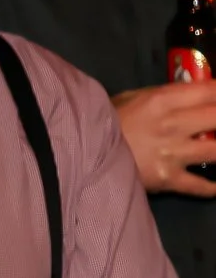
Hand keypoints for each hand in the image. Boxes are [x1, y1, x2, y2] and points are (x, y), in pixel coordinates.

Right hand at [112, 80, 215, 195]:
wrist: (76, 154)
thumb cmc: (104, 122)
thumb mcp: (131, 98)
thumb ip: (163, 96)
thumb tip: (193, 94)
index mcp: (162, 100)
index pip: (210, 90)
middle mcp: (171, 124)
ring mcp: (171, 153)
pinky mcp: (165, 178)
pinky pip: (199, 185)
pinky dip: (211, 187)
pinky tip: (215, 185)